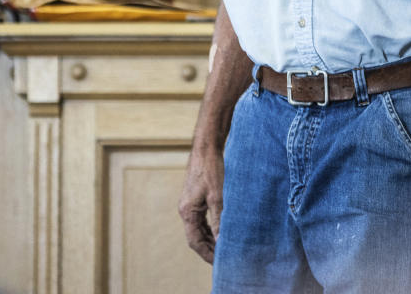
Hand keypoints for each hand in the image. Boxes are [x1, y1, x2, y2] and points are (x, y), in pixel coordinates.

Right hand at [178, 144, 224, 262]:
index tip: (219, 262)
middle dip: (209, 248)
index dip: (206, 254)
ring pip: (199, 228)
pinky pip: (201, 218)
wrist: (207, 147)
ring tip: (224, 248)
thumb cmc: (211, 169)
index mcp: (187, 211)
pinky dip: (210, 227)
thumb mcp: (218, 197)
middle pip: (195, 236)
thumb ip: (219, 220)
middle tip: (224, 258)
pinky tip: (220, 230)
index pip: (194, 241)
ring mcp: (190, 203)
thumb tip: (222, 241)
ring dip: (210, 238)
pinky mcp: (195, 197)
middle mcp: (186, 209)